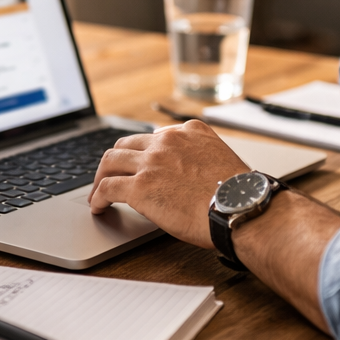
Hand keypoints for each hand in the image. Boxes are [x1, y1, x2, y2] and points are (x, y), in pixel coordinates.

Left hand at [87, 120, 248, 247]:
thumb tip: (187, 178)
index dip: (142, 152)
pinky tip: (99, 207)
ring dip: (100, 177)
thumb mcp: (221, 161)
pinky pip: (107, 188)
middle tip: (110, 175)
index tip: (138, 163)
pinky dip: (98, 197)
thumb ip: (200, 159)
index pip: (154, 136)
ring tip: (98, 191)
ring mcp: (152, 162)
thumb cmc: (239, 194)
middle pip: (126, 144)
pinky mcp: (140, 186)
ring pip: (110, 161)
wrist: (241, 208)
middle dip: (116, 161)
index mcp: (190, 131)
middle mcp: (168, 140)